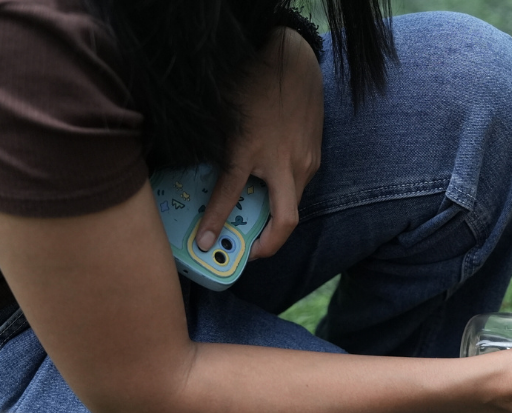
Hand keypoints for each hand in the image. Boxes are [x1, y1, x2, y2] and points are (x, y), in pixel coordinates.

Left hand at [196, 27, 322, 259]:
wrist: (294, 60)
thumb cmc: (252, 80)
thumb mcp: (223, 113)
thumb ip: (214, 146)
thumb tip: (196, 172)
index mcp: (250, 150)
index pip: (229, 196)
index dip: (214, 223)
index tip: (203, 244)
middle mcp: (282, 163)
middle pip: (284, 222)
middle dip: (267, 246)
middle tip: (249, 253)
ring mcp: (304, 162)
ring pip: (292, 206)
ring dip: (275, 218)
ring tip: (256, 222)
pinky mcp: (315, 158)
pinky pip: (299, 187)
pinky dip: (284, 195)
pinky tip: (272, 187)